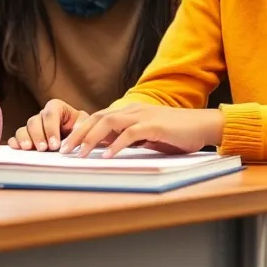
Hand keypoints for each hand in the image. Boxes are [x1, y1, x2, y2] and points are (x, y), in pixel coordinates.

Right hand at [8, 99, 87, 151]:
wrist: (78, 137)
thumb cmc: (82, 129)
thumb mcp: (85, 126)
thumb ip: (81, 129)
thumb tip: (75, 138)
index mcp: (57, 108)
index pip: (50, 113)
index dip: (51, 128)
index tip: (55, 144)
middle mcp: (43, 116)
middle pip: (34, 121)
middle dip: (38, 135)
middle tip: (43, 148)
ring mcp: (34, 127)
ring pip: (24, 129)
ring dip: (25, 139)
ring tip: (28, 149)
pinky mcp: (27, 138)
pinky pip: (17, 137)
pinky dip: (15, 142)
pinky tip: (16, 147)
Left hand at [59, 104, 223, 158]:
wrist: (202, 125)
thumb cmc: (176, 133)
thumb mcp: (147, 136)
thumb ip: (128, 138)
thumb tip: (107, 148)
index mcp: (129, 112)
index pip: (98, 118)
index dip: (80, 130)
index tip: (66, 144)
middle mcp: (132, 110)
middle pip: (97, 118)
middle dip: (78, 134)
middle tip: (64, 150)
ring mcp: (143, 116)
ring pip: (109, 123)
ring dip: (91, 139)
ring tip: (79, 154)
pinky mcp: (154, 125)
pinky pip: (130, 134)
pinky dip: (116, 145)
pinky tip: (107, 156)